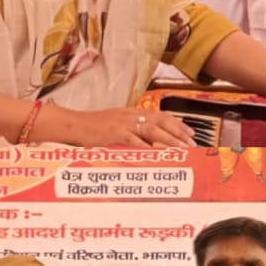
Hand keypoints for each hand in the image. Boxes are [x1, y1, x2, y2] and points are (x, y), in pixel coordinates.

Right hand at [70, 107, 196, 147]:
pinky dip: (145, 146)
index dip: (178, 124)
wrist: (74, 124)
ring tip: (180, 149)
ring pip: (152, 129)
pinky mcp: (113, 133)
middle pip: (161, 121)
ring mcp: (123, 123)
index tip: (190, 133)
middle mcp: (131, 115)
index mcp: (133, 112)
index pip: (161, 115)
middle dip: (178, 133)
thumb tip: (151, 142)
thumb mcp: (117, 125)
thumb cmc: (94, 128)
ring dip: (168, 139)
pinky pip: (133, 139)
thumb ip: (134, 130)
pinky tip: (155, 153)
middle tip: (191, 144)